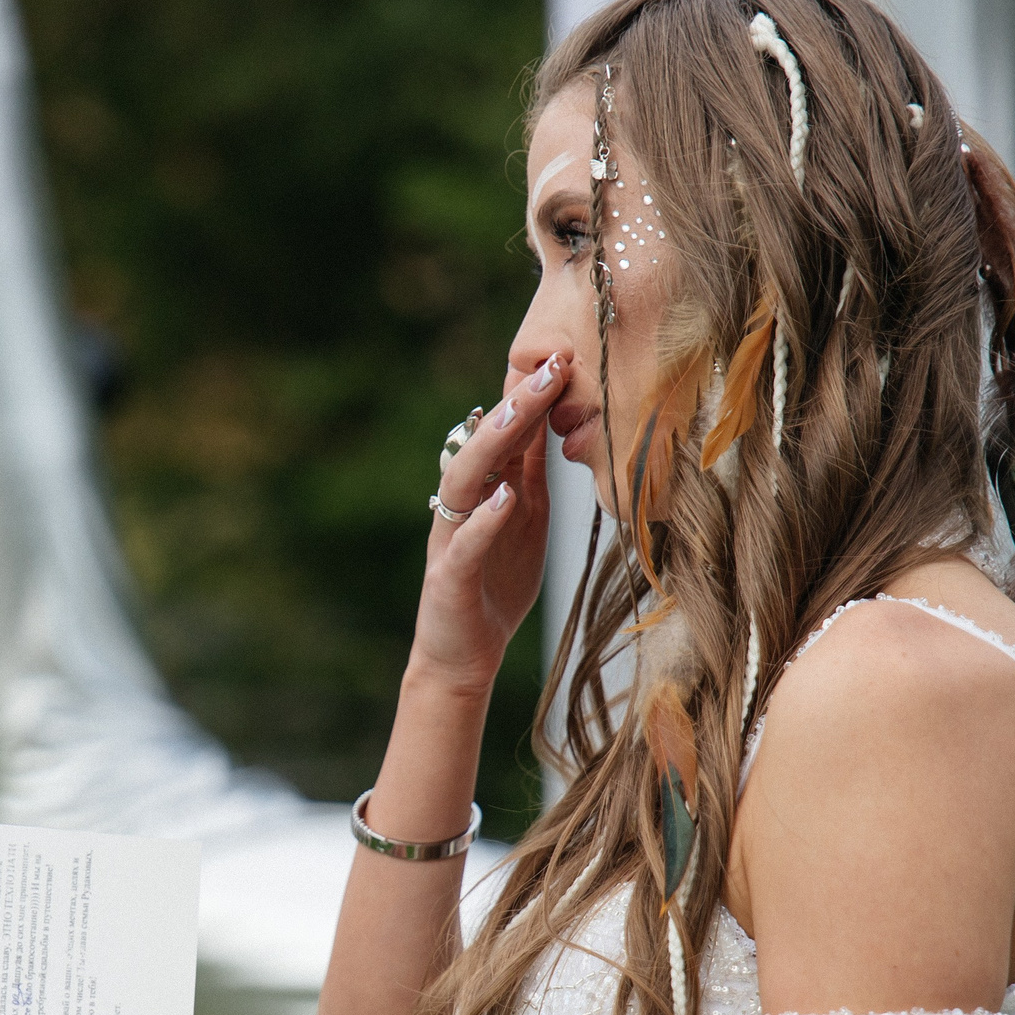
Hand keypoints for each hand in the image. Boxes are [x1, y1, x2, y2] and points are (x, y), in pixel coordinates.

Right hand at [409, 353, 566, 696]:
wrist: (463, 657)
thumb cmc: (495, 586)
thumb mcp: (524, 520)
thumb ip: (531, 475)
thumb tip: (554, 423)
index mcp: (483, 491)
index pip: (505, 434)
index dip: (532, 396)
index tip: (566, 357)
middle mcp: (460, 506)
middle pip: (482, 444)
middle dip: (516, 404)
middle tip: (552, 366)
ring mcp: (449, 539)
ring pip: (463, 481)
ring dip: (492, 445)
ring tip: (522, 412)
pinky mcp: (449, 578)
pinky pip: (464, 543)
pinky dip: (484, 520)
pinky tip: (505, 497)